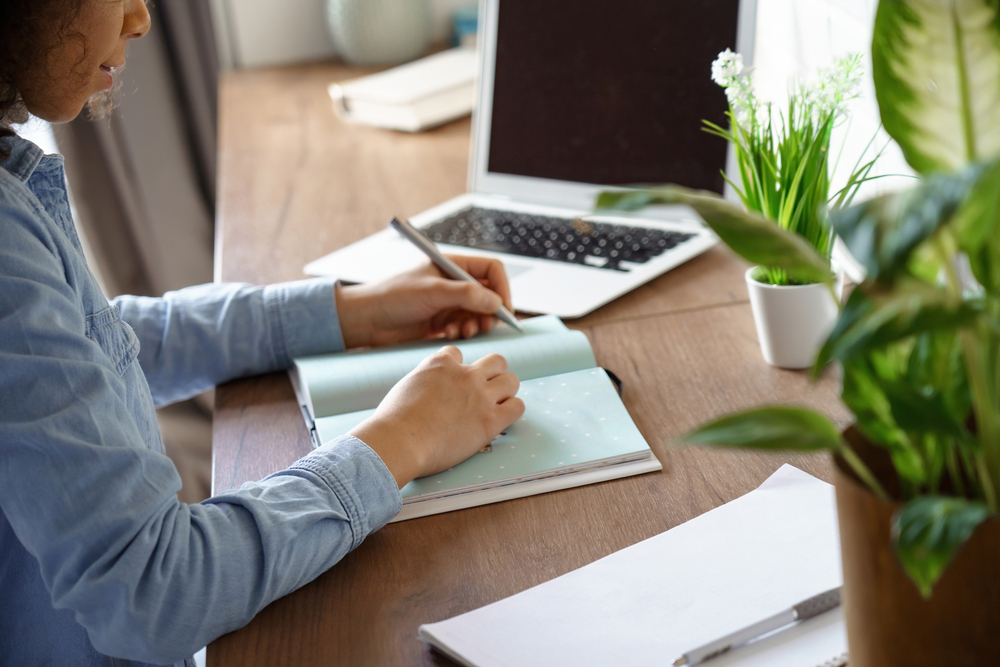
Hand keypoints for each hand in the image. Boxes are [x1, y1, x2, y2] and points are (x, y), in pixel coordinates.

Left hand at [335, 255, 513, 347]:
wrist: (366, 320)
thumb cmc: (392, 296)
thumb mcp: (433, 292)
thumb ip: (466, 295)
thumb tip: (496, 302)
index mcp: (452, 265)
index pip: (491, 270)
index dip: (502, 288)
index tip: (504, 308)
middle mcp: (453, 282)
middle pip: (488, 294)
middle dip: (490, 311)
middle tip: (486, 326)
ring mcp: (447, 302)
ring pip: (478, 313)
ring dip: (477, 324)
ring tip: (466, 332)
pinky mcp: (441, 321)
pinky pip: (464, 326)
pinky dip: (463, 332)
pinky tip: (450, 336)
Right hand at [349, 347, 523, 487]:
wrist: (400, 440)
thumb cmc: (394, 420)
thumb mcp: (406, 386)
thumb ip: (424, 381)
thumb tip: (429, 389)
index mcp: (441, 363)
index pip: (458, 353)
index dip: (457, 367)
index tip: (453, 381)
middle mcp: (465, 375)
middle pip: (496, 361)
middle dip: (492, 373)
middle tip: (484, 389)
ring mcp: (480, 397)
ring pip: (511, 380)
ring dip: (506, 390)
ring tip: (497, 403)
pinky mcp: (490, 421)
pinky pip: (517, 406)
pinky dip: (512, 409)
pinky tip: (502, 417)